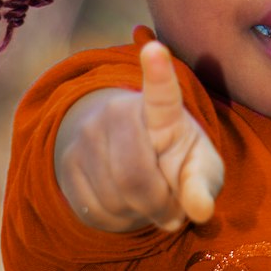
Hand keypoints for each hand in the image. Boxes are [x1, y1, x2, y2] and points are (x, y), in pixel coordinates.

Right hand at [54, 41, 224, 232]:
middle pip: (133, 175)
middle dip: (159, 206)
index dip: (158, 73)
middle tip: (174, 211)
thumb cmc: (177, 160)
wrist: (131, 158)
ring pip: (114, 197)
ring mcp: (87, 137)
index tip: (156, 49)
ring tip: (151, 201)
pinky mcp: (67, 164)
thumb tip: (201, 210)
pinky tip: (127, 205)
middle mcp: (118, 114)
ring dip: (140, 215)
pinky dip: (119, 221)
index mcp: (162, 111)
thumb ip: (204, 185)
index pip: (161, 93)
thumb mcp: (200, 167)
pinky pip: (94, 210)